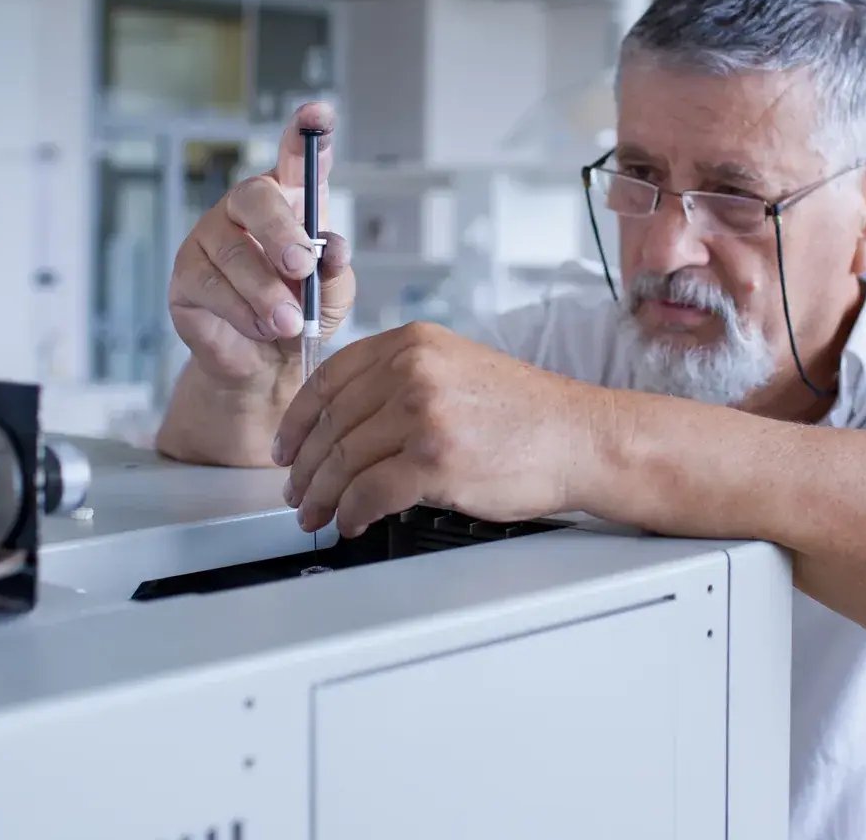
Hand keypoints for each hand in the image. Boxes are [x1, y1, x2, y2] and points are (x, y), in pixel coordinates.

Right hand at [167, 102, 354, 387]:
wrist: (267, 365)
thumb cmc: (301, 315)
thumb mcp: (333, 295)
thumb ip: (336, 270)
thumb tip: (332, 249)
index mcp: (290, 201)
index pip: (295, 156)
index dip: (305, 132)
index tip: (319, 114)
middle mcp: (245, 209)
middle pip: (255, 197)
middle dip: (282, 234)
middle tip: (302, 267)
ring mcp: (209, 236)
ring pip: (235, 254)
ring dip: (267, 292)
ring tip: (288, 321)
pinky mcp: (185, 273)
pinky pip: (211, 287)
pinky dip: (242, 313)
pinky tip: (259, 327)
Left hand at [275, 322, 610, 537]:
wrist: (579, 438)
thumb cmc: (526, 413)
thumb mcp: (457, 368)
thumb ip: (401, 379)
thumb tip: (345, 420)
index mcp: (414, 343)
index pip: (329, 378)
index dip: (297, 420)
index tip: (286, 445)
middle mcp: (413, 370)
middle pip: (330, 424)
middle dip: (305, 467)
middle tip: (297, 492)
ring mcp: (423, 414)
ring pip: (342, 461)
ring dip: (322, 496)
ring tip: (317, 514)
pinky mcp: (434, 461)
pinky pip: (368, 493)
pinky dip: (351, 514)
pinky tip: (352, 522)